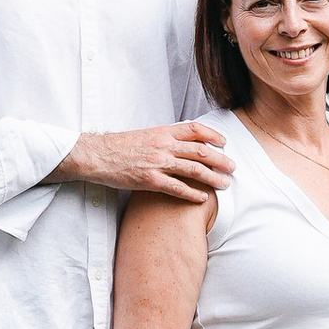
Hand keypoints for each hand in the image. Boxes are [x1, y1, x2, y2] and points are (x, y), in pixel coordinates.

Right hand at [63, 122, 234, 202]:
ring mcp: (157, 163)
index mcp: (162, 132)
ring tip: (224, 184)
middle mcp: (163, 145)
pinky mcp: (150, 181)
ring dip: (212, 177)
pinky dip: (192, 194)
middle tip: (232, 167)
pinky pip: (177, 188)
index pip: (194, 129)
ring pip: (193, 170)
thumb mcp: (144, 135)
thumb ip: (163, 138)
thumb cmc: (118, 146)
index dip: (213, 135)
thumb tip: (180, 142)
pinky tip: (202, 199)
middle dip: (220, 160)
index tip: (224, 143)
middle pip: (200, 151)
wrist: (96, 155)